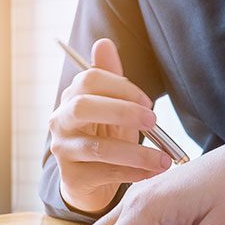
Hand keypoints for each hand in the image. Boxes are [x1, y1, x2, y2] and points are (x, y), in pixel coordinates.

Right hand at [51, 38, 171, 214]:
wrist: (89, 182)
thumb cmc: (103, 138)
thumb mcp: (111, 107)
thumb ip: (110, 78)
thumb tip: (104, 43)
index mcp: (71, 99)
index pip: (90, 80)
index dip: (121, 87)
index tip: (148, 103)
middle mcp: (60, 122)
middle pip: (83, 107)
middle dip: (122, 111)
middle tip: (153, 122)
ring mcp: (63, 150)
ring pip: (97, 147)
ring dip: (136, 153)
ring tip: (163, 160)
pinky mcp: (71, 177)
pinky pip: (105, 173)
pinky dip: (132, 173)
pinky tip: (151, 173)